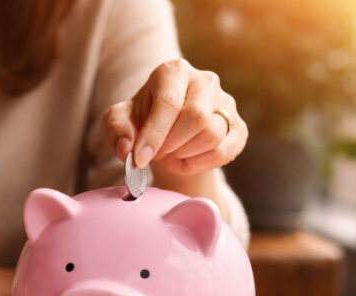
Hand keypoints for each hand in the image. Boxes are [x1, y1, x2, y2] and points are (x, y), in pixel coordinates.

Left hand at [102, 58, 247, 174]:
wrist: (168, 134)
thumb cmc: (142, 122)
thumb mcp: (120, 122)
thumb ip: (117, 130)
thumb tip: (127, 150)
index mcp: (173, 71)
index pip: (169, 102)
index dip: (154, 135)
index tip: (139, 158)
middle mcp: (204, 81)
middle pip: (196, 118)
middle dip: (171, 144)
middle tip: (156, 153)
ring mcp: (226, 102)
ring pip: (212, 135)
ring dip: (184, 154)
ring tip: (170, 152)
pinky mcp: (238, 127)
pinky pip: (224, 151)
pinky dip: (201, 164)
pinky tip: (186, 160)